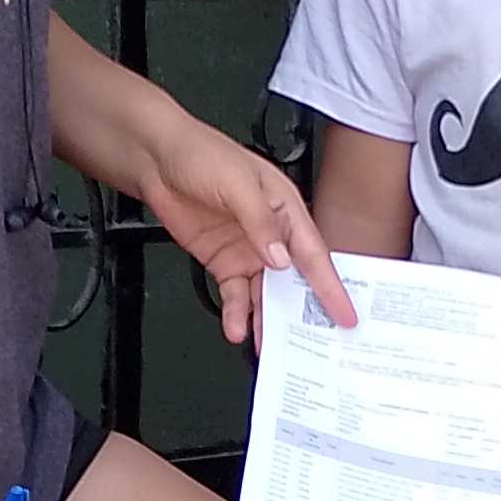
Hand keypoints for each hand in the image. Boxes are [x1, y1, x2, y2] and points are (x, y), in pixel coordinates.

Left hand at [133, 110, 358, 346]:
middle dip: (302, 313)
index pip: (314, 254)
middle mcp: (271, 233)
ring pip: (264, 294)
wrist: (155, 160)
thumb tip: (279, 258)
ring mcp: (247, 250)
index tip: (344, 314)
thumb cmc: (200, 154)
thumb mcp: (236, 184)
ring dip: (267, 320)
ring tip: (270, 346)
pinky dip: (236, 313)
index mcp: (286, 209)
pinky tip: (236, 328)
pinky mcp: (223, 262)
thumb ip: (259, 223)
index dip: (331, 286)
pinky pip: (234, 295)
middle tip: (312, 345)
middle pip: (294, 281)